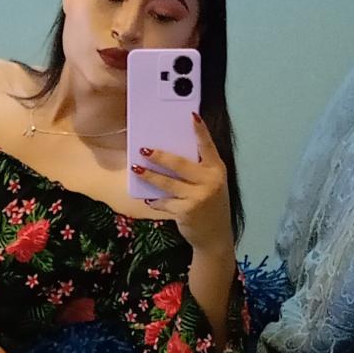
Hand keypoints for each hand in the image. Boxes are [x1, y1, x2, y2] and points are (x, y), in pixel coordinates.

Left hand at [132, 114, 232, 253]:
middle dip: (160, 156)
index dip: (200, 131)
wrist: (216, 236)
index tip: (192, 116)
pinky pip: (165, 202)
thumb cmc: (210, 204)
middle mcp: (210, 181)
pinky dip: (155, 200)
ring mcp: (198, 197)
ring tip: (136, 168)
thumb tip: (168, 154)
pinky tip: (148, 198)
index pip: (208, 146)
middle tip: (143, 149)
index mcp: (217, 170)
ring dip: (149, 176)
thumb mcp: (210, 183)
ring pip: (167, 183)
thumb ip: (197, 169)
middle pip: (180, 164)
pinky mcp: (187, 211)